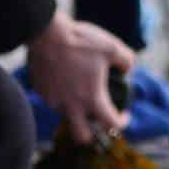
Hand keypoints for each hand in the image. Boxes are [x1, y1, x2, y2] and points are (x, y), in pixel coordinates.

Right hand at [27, 11, 133, 143]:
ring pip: (65, 115)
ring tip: (79, 87)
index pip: (111, 124)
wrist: (46, 32)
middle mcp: (71, 105)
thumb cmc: (80, 40)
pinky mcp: (41, 91)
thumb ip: (126, 61)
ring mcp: (53, 100)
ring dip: (74, 108)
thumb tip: (127, 70)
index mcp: (91, 98)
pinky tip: (64, 76)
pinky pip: (52, 99)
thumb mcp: (112, 46)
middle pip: (81, 136)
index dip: (122, 122)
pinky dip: (60, 94)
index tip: (124, 113)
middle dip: (91, 134)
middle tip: (95, 119)